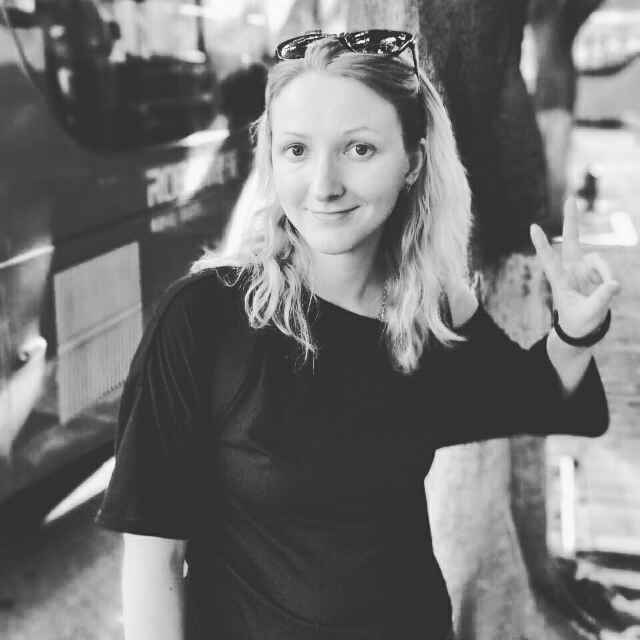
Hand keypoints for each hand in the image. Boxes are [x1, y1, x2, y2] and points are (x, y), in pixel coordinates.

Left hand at [530, 196, 620, 337]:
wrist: (584, 328)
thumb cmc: (580, 321)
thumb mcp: (590, 314)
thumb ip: (602, 299)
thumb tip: (615, 284)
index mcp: (560, 280)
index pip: (548, 259)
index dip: (542, 244)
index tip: (532, 227)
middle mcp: (571, 270)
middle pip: (571, 240)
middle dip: (571, 220)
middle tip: (570, 199)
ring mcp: (584, 269)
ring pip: (598, 258)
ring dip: (606, 271)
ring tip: (611, 289)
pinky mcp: (597, 272)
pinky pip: (608, 269)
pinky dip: (610, 279)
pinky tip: (610, 290)